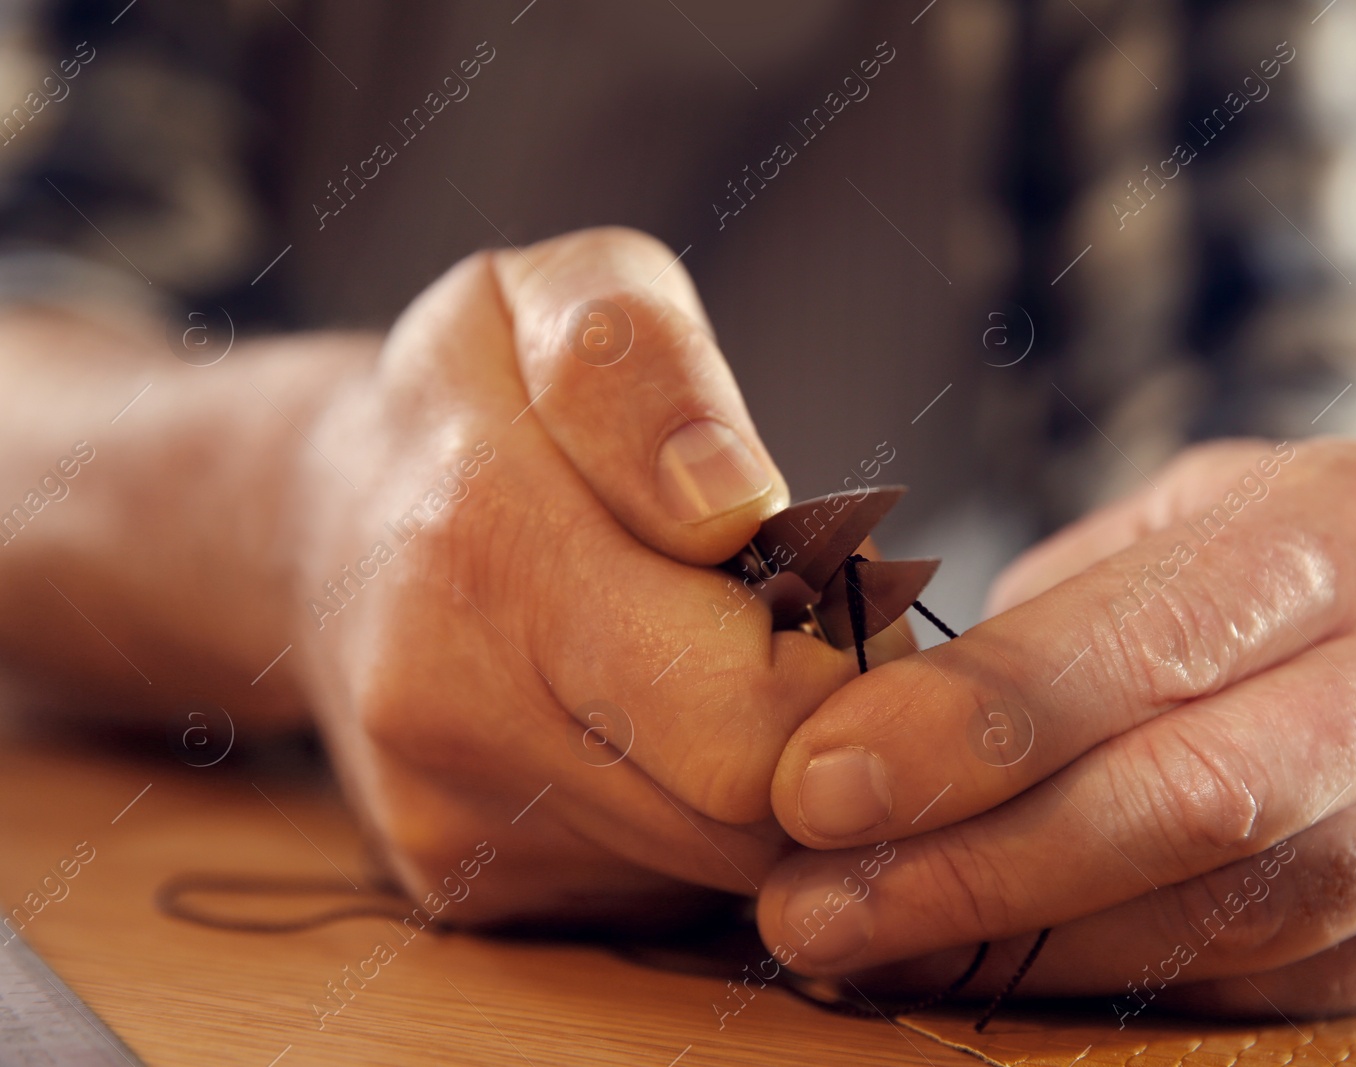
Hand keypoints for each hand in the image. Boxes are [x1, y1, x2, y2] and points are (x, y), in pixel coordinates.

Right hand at [289, 228, 867, 925]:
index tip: (825, 579)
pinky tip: (652, 728)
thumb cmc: (478, 400)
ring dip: (766, 773)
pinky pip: (657, 887)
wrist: (323, 527)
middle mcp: (448, 712)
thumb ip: (646, 370)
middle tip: (798, 631)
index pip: (752, 697)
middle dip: (821, 725)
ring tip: (722, 664)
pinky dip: (692, 814)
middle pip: (749, 806)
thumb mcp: (560, 297)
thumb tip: (729, 506)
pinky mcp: (465, 889)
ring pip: (718, 865)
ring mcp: (449, 822)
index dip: (839, 654)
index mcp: (483, 544)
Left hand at [756, 439, 1355, 1016]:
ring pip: (1230, 917)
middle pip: (1194, 801)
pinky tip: (993, 971)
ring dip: (1025, 949)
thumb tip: (846, 761)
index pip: (1143, 645)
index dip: (969, 729)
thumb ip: (1024, 639)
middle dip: (976, 868)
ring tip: (871, 946)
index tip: (816, 788)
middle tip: (811, 909)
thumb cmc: (1230, 563)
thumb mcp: (1137, 539)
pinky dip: (1111, 985)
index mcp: (1351, 523)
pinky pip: (1268, 981)